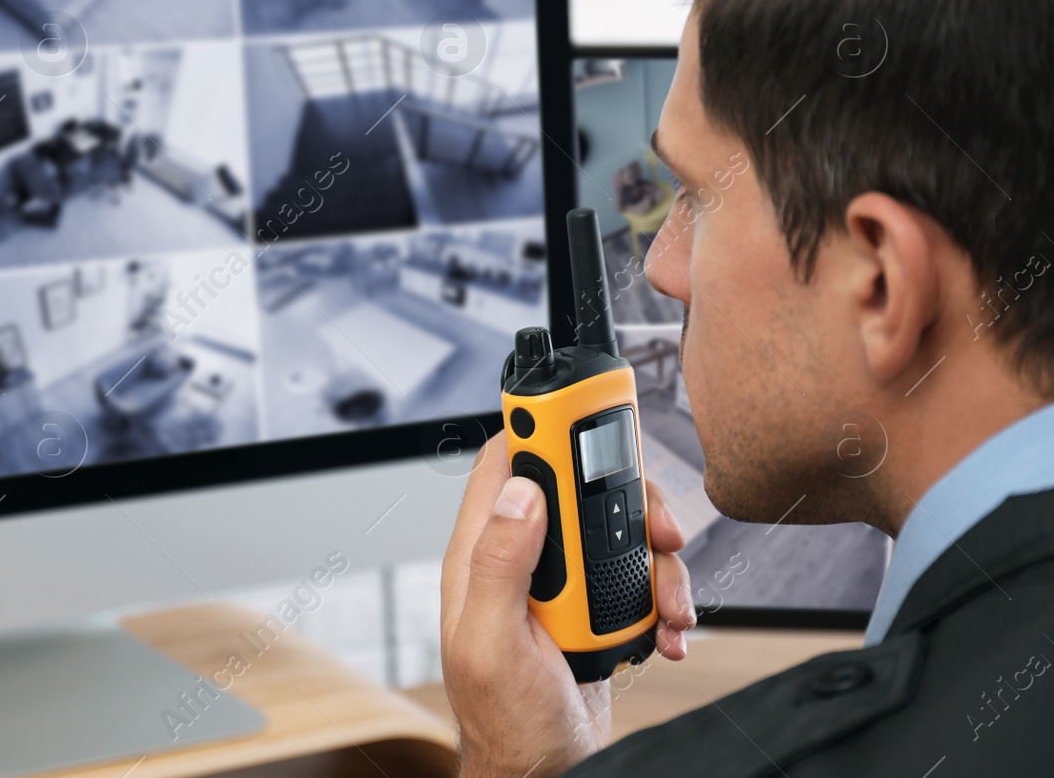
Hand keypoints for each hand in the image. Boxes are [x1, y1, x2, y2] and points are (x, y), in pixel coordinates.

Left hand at [440, 431, 695, 777]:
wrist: (548, 775)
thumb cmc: (504, 722)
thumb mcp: (493, 642)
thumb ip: (499, 565)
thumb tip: (520, 491)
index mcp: (482, 555)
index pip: (506, 460)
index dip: (541, 427)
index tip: (582, 410)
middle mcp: (521, 560)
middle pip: (580, 488)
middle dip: (629, 504)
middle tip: (660, 536)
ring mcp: (561, 585)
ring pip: (620, 533)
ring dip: (658, 565)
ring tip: (669, 606)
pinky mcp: (597, 610)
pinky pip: (642, 580)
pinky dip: (666, 602)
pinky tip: (668, 632)